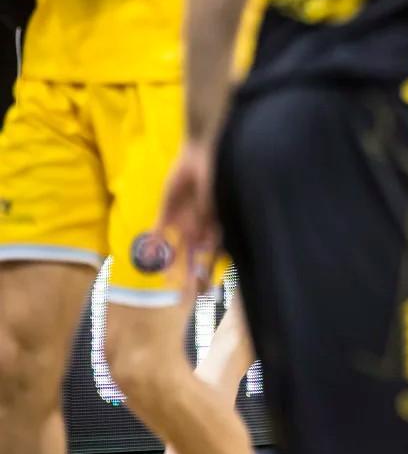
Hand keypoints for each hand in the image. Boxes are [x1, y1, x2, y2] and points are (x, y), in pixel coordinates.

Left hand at [156, 139, 219, 290]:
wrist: (199, 155)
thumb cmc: (214, 178)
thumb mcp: (213, 202)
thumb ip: (207, 223)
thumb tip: (205, 246)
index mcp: (213, 229)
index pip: (211, 257)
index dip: (209, 274)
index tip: (207, 291)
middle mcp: (198, 230)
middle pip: (193, 259)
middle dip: (189, 278)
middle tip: (184, 298)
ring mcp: (182, 222)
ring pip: (175, 251)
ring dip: (171, 266)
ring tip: (165, 282)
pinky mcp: (167, 213)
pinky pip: (159, 232)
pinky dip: (153, 244)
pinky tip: (147, 256)